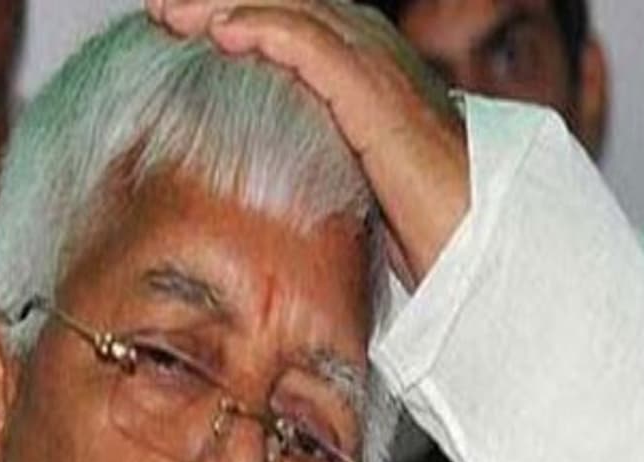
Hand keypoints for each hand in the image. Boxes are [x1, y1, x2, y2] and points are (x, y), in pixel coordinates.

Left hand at [146, 0, 469, 287]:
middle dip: (220, 0)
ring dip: (227, 6)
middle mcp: (376, 62)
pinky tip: (223, 34)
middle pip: (289, 6)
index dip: (235, 16)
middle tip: (159, 10)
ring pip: (296, 13)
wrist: (484, 255)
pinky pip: (316, 47)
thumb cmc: (429, 232)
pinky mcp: (380, 102)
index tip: (175, 26)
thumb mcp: (355, 183)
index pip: (292, 24)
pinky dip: (267, 32)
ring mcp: (381, 76)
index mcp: (366, 76)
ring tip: (170, 14)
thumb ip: (317, 157)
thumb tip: (264, 175)